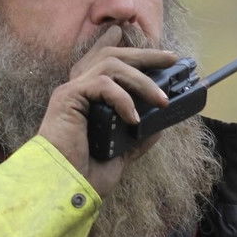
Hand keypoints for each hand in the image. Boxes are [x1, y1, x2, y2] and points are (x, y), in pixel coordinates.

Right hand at [37, 26, 177, 195]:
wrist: (64, 188)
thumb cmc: (84, 174)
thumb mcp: (121, 154)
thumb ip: (138, 137)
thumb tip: (161, 123)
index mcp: (87, 100)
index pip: (104, 63)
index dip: (125, 50)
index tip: (152, 48)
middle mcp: (78, 90)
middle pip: (112, 56)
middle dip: (144, 55)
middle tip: (171, 58)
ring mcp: (72, 91)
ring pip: (111, 65)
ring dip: (142, 79)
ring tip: (162, 99)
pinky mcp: (68, 97)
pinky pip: (102, 85)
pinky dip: (123, 99)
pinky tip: (133, 120)